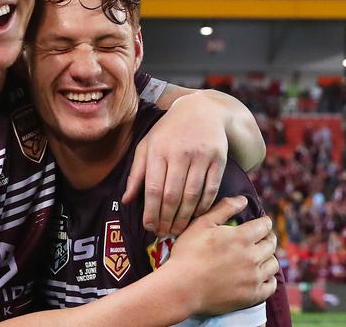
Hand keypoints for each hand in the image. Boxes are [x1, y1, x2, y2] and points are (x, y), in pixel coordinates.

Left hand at [123, 93, 227, 235]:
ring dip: (184, 217)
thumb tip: (126, 201)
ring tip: (177, 229)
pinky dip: (204, 206)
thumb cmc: (168, 132)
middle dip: (167, 219)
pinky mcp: (219, 159)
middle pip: (172, 195)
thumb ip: (136, 173)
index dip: (151, 212)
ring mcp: (201, 156)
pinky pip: (211, 189)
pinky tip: (196, 216)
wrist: (202, 111)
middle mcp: (179, 153)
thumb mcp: (147, 146)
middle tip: (164, 234)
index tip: (149, 227)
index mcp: (158, 150)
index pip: (153, 188)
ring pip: (192, 195)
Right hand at [165, 196, 278, 315]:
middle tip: (260, 237)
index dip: (264, 222)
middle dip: (268, 237)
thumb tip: (243, 200)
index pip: (264, 226)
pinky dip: (269, 278)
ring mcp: (254, 278)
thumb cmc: (188, 253)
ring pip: (274, 264)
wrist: (182, 287)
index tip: (261, 222)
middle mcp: (252, 256)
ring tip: (259, 256)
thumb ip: (224, 209)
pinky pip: (271, 285)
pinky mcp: (253, 295)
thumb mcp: (201, 224)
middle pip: (271, 244)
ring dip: (268, 257)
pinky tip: (260, 276)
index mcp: (241, 237)